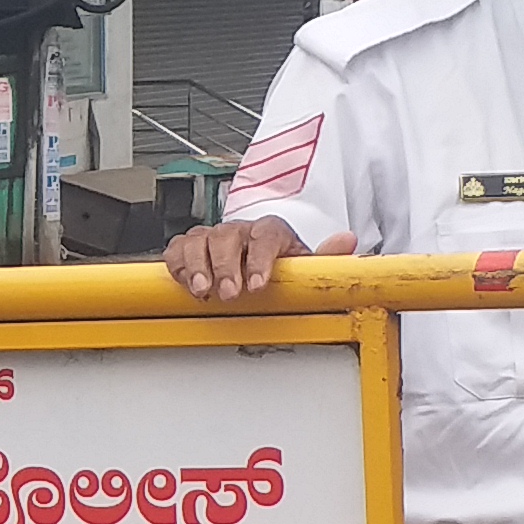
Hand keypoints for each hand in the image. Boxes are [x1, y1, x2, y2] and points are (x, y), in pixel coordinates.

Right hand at [162, 213, 344, 303]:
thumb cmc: (279, 266)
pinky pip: (176, 248)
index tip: (257, 285)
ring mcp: (212, 237)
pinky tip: (185, 283)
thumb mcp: (304, 265)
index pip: (266, 235)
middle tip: (229, 294)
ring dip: (197, 266)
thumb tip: (346, 241)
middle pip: (227, 236)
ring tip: (202, 292)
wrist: (256, 261)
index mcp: (270, 231)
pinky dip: (177, 264)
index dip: (260, 259)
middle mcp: (239, 230)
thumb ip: (325, 258)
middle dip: (226, 267)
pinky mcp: (190, 247)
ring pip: (198, 240)